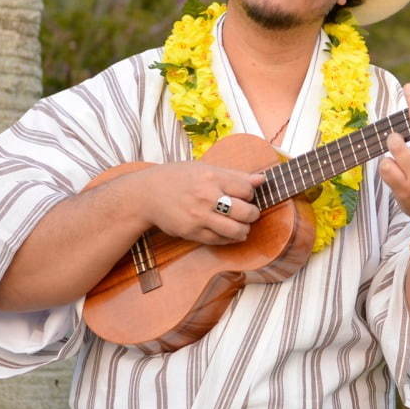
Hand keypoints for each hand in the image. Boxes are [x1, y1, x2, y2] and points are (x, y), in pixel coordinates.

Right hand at [134, 163, 264, 244]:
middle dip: (253, 214)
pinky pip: (219, 240)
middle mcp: (207, 196)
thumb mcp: (205, 168)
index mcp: (212, 177)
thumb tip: (261, 179)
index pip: (247, 190)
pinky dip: (229, 238)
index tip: (246, 195)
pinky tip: (228, 232)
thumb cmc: (178, 178)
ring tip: (242, 226)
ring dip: (244, 230)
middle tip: (250, 213)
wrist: (147, 194)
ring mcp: (199, 216)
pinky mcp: (192, 232)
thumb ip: (235, 175)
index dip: (251, 194)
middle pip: (246, 212)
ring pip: (236, 230)